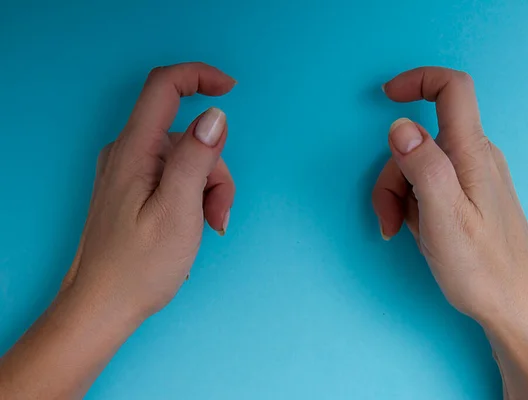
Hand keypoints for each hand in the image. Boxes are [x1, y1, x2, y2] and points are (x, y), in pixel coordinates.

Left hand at [0, 62, 236, 399]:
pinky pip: (174, 176)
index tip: (231, 88)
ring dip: (208, 188)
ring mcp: (129, 171)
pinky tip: (195, 225)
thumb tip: (215, 116)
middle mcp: (127, 153)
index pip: (164, 87)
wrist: (102, 305)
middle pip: (186, 135)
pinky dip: (193, 195)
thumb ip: (197, 157)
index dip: (199, 76)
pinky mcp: (134, 188)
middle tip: (219, 212)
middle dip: (215, 168)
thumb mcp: (178, 210)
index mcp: (134, 151)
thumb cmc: (138, 266)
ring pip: (186, 159)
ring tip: (207, 226)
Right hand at [373, 67, 527, 398]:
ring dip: (399, 195)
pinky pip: (431, 186)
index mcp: (472, 154)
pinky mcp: (470, 197)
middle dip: (392, 174)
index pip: (453, 89)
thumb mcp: (444, 217)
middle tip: (387, 218)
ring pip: (421, 166)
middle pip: (420, 140)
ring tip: (402, 231)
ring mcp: (474, 178)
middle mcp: (476, 158)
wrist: (516, 308)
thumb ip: (422, 166)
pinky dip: (414, 205)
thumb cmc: (483, 270)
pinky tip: (419, 232)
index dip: (419, 80)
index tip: (387, 94)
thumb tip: (400, 125)